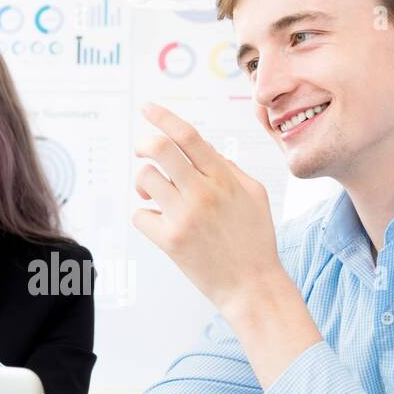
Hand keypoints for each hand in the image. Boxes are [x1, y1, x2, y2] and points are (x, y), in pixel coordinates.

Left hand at [131, 103, 287, 318]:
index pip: (188, 136)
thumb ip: (229, 168)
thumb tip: (202, 148)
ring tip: (153, 194)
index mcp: (224, 178)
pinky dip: (145, 215)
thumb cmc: (254, 239)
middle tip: (142, 149)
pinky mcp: (170, 240)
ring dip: (144, 182)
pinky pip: (139, 214)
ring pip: (144, 178)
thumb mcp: (254, 195)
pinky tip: (160, 222)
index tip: (148, 108)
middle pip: (159, 149)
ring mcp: (184, 216)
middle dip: (144, 143)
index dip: (164, 117)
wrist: (252, 285)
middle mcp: (203, 193)